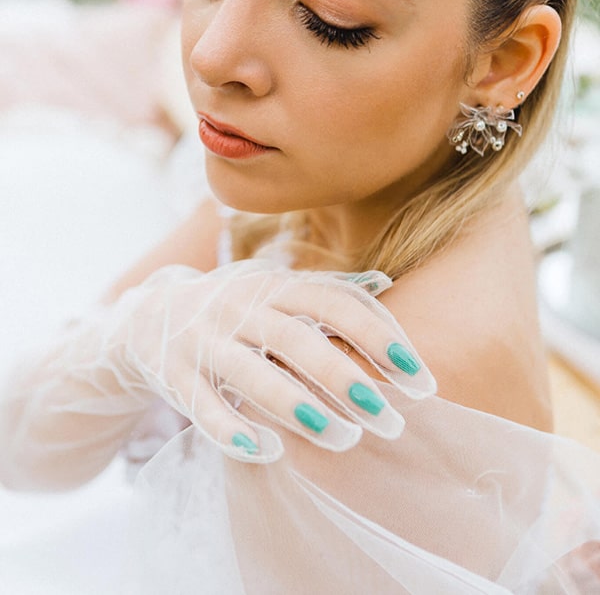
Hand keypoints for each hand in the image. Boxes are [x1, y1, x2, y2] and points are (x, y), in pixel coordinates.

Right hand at [105, 259, 435, 462]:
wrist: (146, 316)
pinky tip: (270, 452)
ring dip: (298, 408)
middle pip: (297, 340)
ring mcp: (204, 341)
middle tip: (390, 421)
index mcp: (274, 284)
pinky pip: (203, 407)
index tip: (419, 379)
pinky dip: (234, 430)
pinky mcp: (173, 375)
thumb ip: (326, 289)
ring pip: (252, 375)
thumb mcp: (275, 288)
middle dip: (345, 380)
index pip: (333, 303)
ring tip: (345, 440)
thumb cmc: (233, 308)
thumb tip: (387, 282)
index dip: (377, 335)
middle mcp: (240, 307)